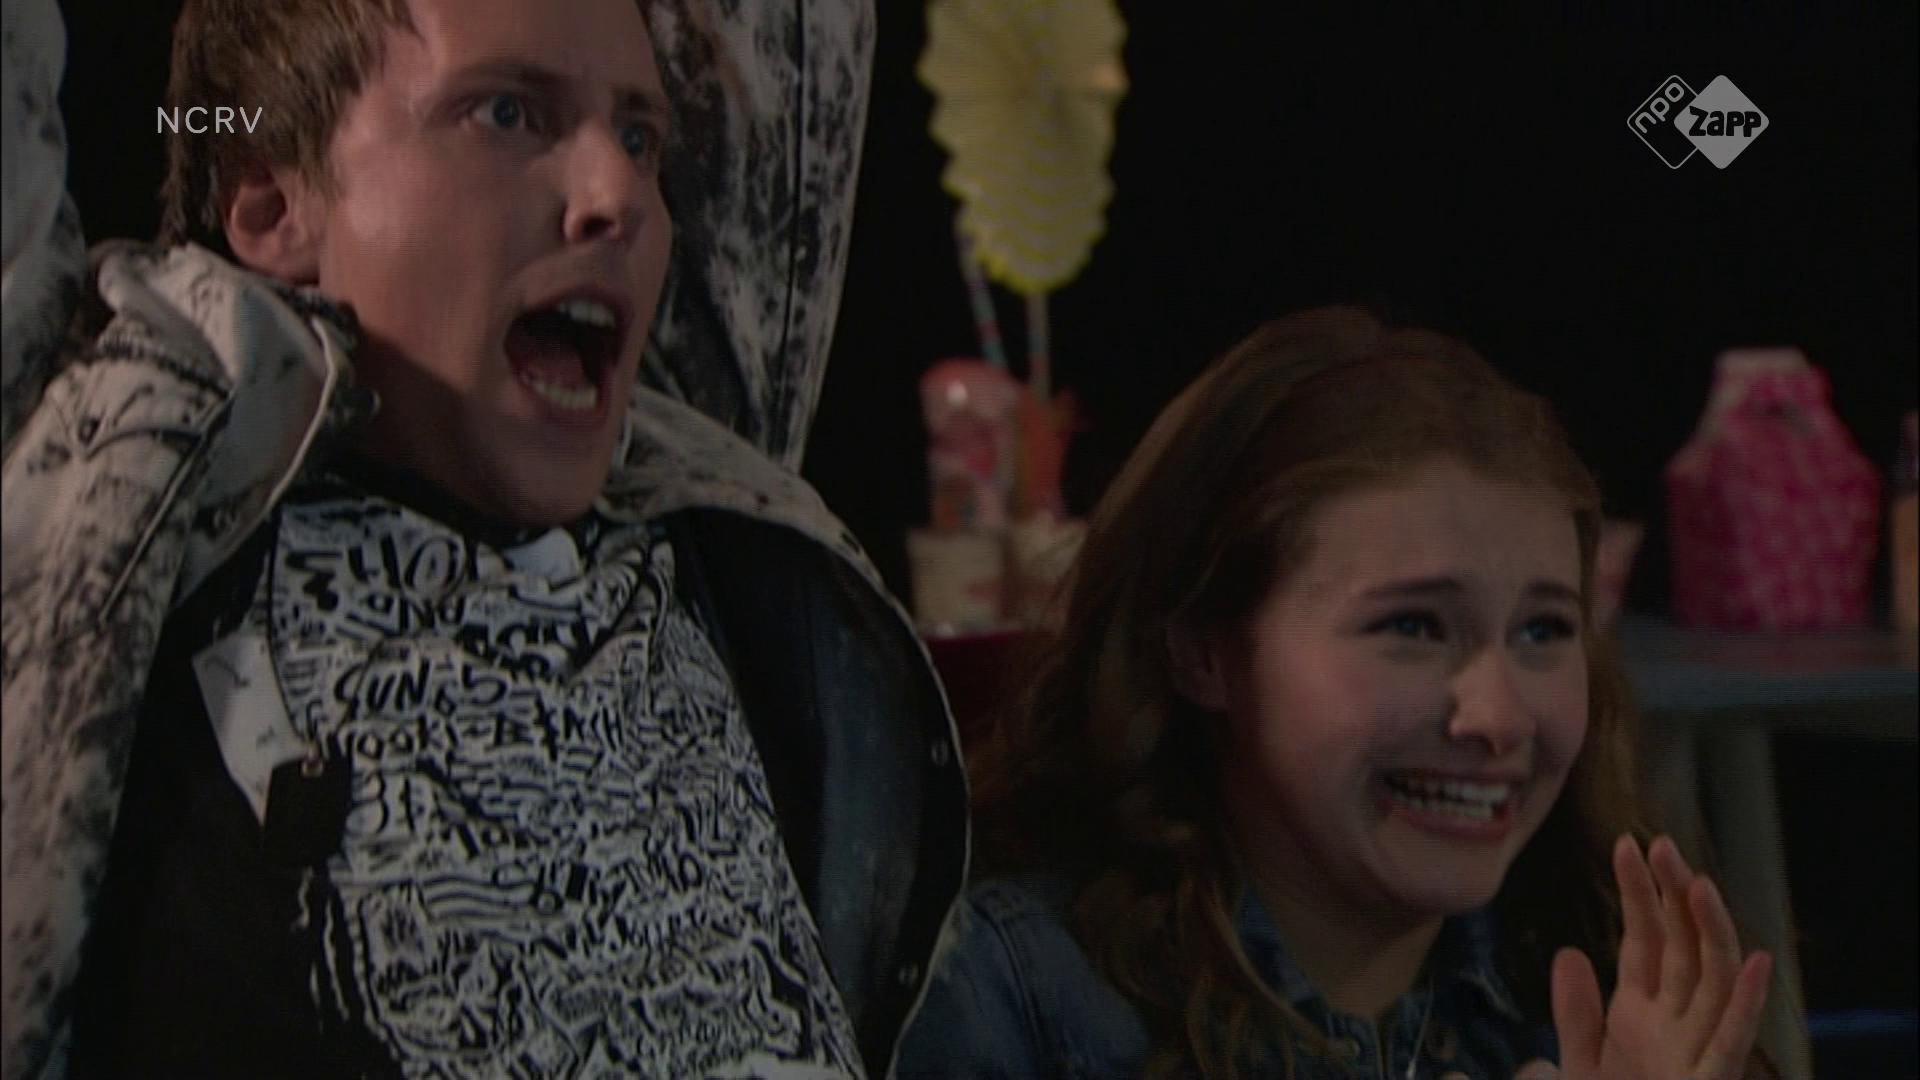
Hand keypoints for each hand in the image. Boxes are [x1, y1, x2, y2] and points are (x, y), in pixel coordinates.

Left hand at [1547, 834, 1771, 1079]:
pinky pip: (1732, 1039)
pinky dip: (1745, 1001)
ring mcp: (1696, 1052)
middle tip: (1660, 845)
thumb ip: (1574, 1013)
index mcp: (1642, 1014)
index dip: (1639, 894)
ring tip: (1698, 883)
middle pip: (1680, 949)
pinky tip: (1755, 961)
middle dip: (1673, 898)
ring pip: (1713, 982)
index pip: (1644, 940)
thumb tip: (1570, 951)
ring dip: (1710, 933)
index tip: (1627, 845)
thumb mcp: (1579, 1064)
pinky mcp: (1706, 1079)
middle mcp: (1675, 1024)